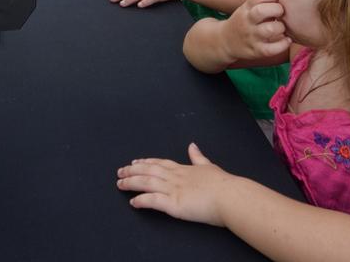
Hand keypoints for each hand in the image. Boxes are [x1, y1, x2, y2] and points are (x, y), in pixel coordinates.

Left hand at [117, 143, 232, 226]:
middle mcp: (176, 177)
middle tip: (119, 172)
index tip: (135, 162)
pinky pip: (153, 200)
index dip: (146, 162)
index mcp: (184, 169)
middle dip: (132, 171)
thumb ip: (198, 157)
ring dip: (131, 183)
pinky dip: (141, 200)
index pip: (160, 163)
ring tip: (120, 184)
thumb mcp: (209, 166)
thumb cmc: (224, 185)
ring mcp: (174, 189)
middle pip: (149, 171)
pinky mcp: (174, 203)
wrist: (230, 196)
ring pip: (147, 182)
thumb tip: (192, 145)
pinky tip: (133, 202)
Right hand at [225, 0, 290, 60]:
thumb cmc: (243, 21)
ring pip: (268, 30)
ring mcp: (251, 36)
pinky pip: (271, 49)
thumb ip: (262, 0)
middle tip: (281, 13)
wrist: (225, 41)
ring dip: (280, 27)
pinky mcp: (256, 51)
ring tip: (282, 27)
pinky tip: (287, 40)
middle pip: (261, 11)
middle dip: (276, 9)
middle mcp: (247, 21)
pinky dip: (282, 45)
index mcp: (246, 8)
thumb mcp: (247, 7)